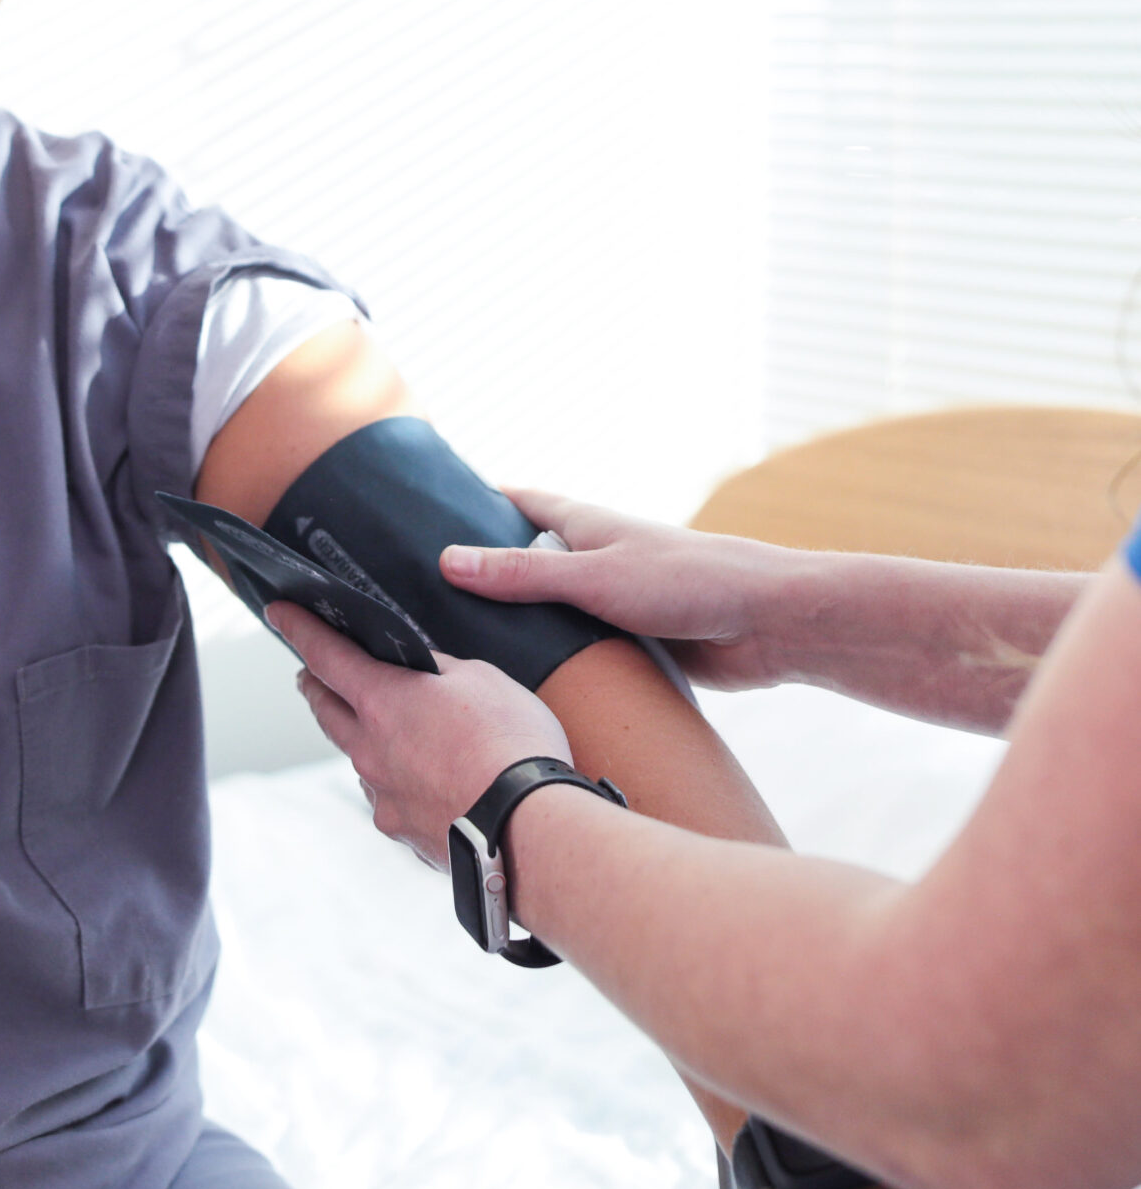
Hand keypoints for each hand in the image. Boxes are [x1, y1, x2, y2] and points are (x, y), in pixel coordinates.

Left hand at [267, 602, 570, 868]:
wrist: (526, 829)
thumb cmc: (510, 746)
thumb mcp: (481, 679)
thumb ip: (440, 670)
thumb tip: (423, 672)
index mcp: (382, 700)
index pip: (325, 655)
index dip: (299, 629)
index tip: (279, 613)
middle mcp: (368, 750)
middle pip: (325, 710)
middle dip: (315, 685)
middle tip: (312, 672)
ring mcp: (381, 796)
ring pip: (357, 756)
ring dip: (361, 737)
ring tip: (384, 729)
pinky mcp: (401, 832)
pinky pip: (387, 796)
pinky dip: (395, 780)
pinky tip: (424, 779)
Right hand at [438, 487, 795, 690]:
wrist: (766, 625)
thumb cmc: (688, 582)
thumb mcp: (593, 577)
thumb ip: (522, 574)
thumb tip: (447, 559)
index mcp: (583, 524)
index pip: (516, 502)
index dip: (472, 505)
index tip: (422, 515)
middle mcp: (592, 558)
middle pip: (525, 560)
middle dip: (483, 575)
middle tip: (423, 601)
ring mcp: (609, 601)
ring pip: (548, 611)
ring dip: (516, 626)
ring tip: (456, 652)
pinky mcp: (628, 642)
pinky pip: (577, 649)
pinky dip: (552, 660)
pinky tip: (521, 686)